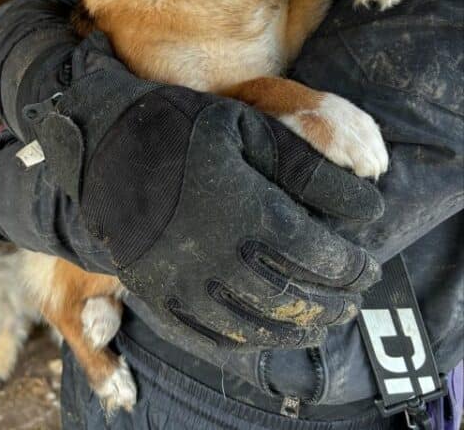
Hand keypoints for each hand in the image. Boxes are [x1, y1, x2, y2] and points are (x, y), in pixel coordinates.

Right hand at [26, 33, 384, 357]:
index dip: (351, 267)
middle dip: (333, 302)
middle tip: (352, 298)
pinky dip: (249, 341)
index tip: (367, 266)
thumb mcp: (248, 129)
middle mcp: (218, 256)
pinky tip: (265, 333)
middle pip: (294, 298)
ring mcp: (185, 282)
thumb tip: (368, 207)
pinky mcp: (158, 295)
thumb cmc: (178, 127)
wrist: (100, 144)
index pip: (319, 256)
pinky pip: (210, 336)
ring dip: (298, 329)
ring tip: (320, 321)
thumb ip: (310, 170)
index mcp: (247, 210)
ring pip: (257, 325)